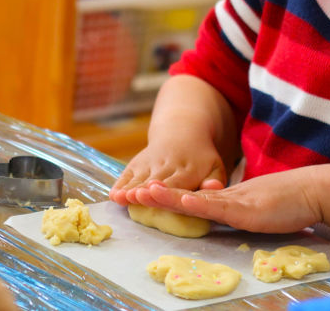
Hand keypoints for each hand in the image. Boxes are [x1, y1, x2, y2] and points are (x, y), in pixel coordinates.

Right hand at [110, 136, 225, 205]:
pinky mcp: (138, 163)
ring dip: (129, 187)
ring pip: (139, 178)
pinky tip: (113, 195)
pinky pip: (128, 174)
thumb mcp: (214, 167)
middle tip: (135, 197)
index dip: (166, 189)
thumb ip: (214, 180)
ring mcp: (150, 163)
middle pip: (155, 180)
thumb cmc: (201, 160)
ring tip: (120, 197)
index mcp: (189, 169)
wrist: (182, 133)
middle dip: (145, 189)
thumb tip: (215, 187)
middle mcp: (168, 165)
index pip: (177, 182)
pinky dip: (120, 184)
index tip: (156, 192)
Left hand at [133, 167, 322, 233]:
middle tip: (134, 193)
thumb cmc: (287, 201)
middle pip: (187, 196)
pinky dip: (198, 204)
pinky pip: (219, 207)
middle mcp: (226, 197)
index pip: (193, 198)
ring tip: (145, 193)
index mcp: (226, 198)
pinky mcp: (247, 210)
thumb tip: (224, 214)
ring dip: (170, 196)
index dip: (169, 197)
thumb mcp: (255, 207)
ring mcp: (235, 201)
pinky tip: (182, 201)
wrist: (311, 190)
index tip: (147, 195)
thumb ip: (238, 210)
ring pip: (196, 199)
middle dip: (160, 196)